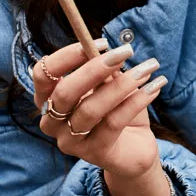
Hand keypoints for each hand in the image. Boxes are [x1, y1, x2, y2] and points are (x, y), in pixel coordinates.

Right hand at [34, 40, 165, 179]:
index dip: (68, 56)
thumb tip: (111, 51)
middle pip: (64, 93)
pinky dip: (136, 101)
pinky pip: (114, 122)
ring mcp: (71, 141)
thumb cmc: (115, 112)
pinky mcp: (95, 153)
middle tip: (125, 52)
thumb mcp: (108, 86)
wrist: (133, 150)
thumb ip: (104, 72)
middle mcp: (52, 123)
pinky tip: (153, 88)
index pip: (42, 74)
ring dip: (122, 84)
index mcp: (49, 100)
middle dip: (95, 69)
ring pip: (91, 109)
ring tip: (146, 70)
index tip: (101, 43)